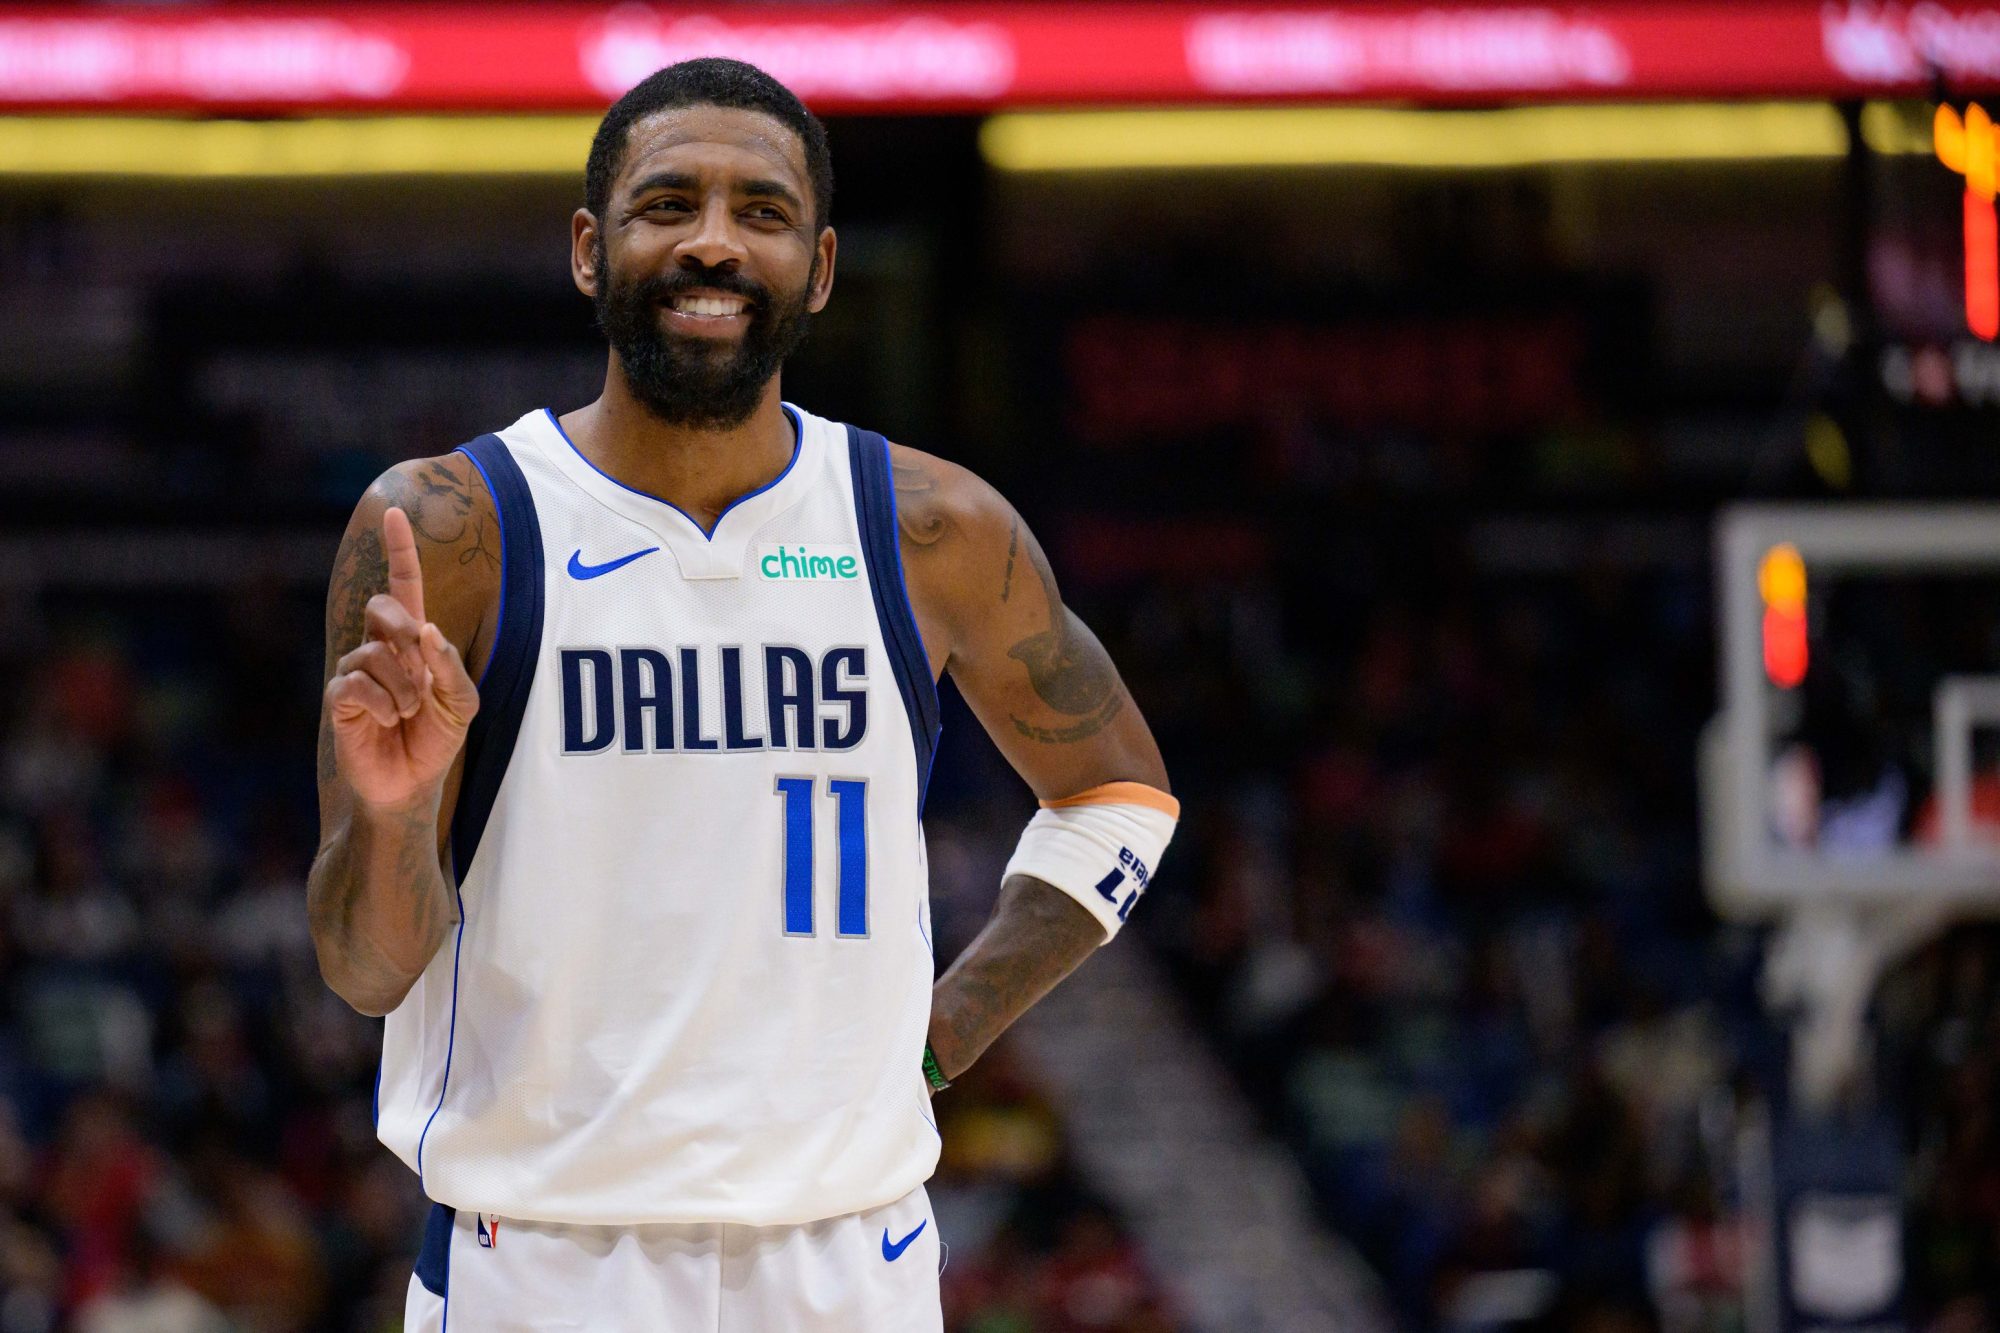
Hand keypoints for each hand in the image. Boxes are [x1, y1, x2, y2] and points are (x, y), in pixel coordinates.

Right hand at [325, 507, 479, 809]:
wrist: (411, 785)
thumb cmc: (436, 739)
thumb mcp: (462, 703)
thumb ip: (450, 666)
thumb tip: (427, 630)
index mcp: (412, 641)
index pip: (403, 586)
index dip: (399, 551)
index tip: (394, 512)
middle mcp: (380, 648)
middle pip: (383, 608)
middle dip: (406, 632)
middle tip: (419, 672)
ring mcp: (356, 671)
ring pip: (374, 653)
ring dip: (403, 687)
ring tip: (409, 714)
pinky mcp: (339, 698)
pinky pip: (356, 683)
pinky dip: (384, 704)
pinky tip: (390, 721)